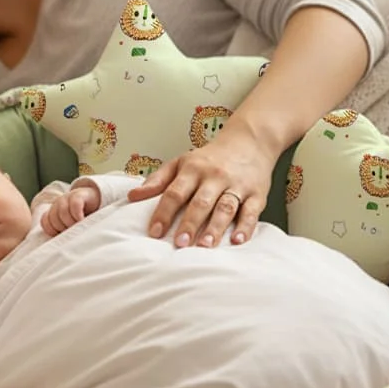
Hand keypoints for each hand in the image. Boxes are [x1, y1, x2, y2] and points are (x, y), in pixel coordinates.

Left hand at [35, 179, 100, 234]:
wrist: (94, 199)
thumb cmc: (81, 219)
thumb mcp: (70, 227)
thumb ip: (62, 233)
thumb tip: (59, 248)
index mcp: (53, 212)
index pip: (45, 222)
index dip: (53, 231)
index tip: (62, 235)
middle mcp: (58, 204)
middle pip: (53, 218)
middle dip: (63, 228)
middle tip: (73, 232)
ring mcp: (67, 198)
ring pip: (62, 212)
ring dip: (71, 223)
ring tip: (79, 227)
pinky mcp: (78, 195)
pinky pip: (74, 205)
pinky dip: (78, 215)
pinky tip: (82, 220)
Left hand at [129, 111, 274, 248]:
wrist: (249, 141)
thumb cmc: (210, 158)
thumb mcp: (181, 163)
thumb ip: (158, 180)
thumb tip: (132, 196)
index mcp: (193, 169)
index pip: (175, 192)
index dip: (164, 212)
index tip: (155, 232)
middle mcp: (215, 176)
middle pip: (201, 201)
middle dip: (190, 223)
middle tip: (180, 244)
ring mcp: (237, 185)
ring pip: (225, 207)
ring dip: (216, 227)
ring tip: (206, 246)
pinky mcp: (257, 194)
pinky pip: (251, 211)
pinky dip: (246, 226)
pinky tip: (238, 241)